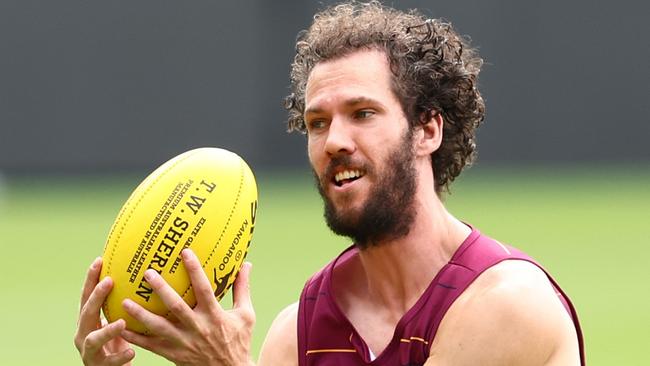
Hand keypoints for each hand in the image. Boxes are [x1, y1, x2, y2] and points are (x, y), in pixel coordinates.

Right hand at [74, 257, 134, 364]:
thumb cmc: (117, 345)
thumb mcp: (119, 323)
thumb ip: (124, 306)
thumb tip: (145, 278)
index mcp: (88, 322)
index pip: (87, 297)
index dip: (91, 279)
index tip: (99, 260)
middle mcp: (84, 334)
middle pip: (86, 313)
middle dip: (96, 297)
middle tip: (108, 282)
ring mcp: (89, 352)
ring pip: (93, 339)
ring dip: (107, 330)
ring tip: (122, 322)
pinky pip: (109, 362)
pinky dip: (120, 356)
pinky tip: (131, 351)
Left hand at [120, 249, 254, 365]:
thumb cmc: (239, 341)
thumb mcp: (246, 315)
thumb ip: (242, 289)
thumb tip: (246, 265)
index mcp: (215, 315)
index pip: (204, 289)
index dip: (195, 270)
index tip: (185, 252)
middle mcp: (198, 328)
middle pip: (176, 307)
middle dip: (161, 289)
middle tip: (148, 273)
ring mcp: (184, 343)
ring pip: (159, 328)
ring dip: (141, 315)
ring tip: (125, 301)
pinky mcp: (174, 355)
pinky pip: (151, 346)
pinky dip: (135, 338)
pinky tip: (121, 327)